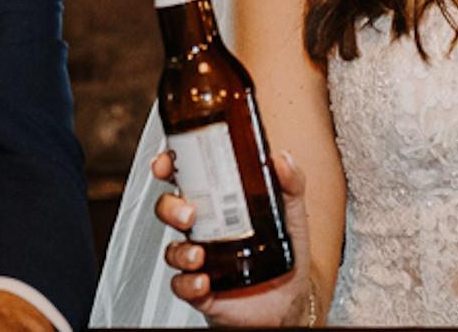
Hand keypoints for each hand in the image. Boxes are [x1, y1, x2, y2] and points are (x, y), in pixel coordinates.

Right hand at [152, 149, 314, 325]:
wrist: (290, 298)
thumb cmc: (285, 251)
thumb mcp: (292, 212)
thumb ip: (291, 183)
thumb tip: (283, 160)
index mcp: (219, 204)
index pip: (186, 178)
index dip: (168, 167)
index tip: (165, 164)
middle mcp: (205, 229)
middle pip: (170, 209)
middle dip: (170, 208)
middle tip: (189, 213)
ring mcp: (201, 258)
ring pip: (173, 249)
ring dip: (181, 251)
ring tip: (199, 255)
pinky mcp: (202, 288)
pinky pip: (182, 285)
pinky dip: (188, 284)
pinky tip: (203, 281)